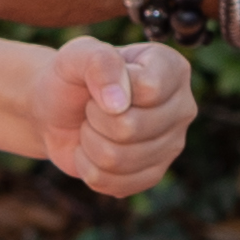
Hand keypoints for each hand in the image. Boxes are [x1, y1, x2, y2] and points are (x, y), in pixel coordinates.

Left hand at [39, 38, 193, 196]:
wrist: (56, 112)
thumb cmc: (71, 77)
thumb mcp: (77, 55)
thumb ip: (99, 62)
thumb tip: (119, 103)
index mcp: (173, 69)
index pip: (148, 89)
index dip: (109, 90)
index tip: (98, 83)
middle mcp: (182, 107)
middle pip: (130, 128)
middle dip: (95, 118)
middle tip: (91, 107)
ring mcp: (172, 144)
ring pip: (119, 159)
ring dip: (90, 143)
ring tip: (92, 127)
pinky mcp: (154, 174)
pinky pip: (114, 184)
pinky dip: (89, 168)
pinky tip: (93, 151)